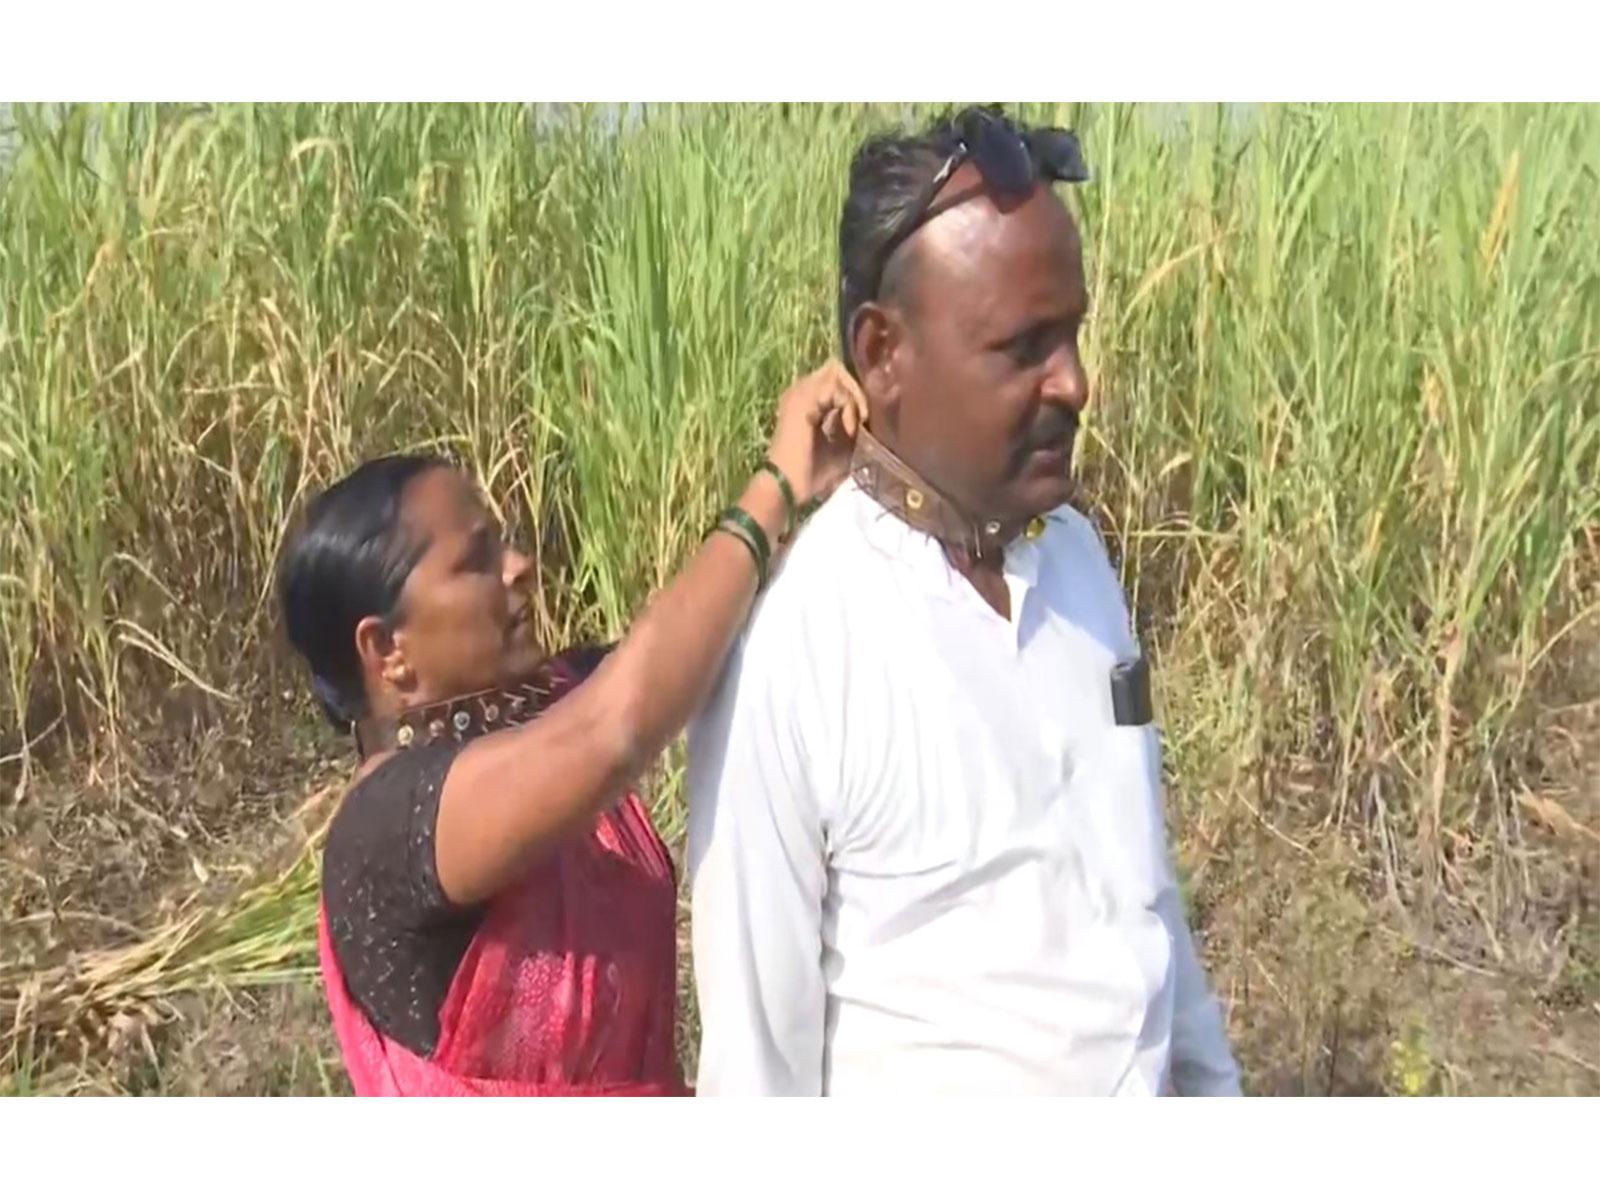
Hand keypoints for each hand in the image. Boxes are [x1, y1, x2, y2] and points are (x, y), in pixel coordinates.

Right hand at [765, 360, 867, 507]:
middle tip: (864, 417)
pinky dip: (848, 406)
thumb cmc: (811, 472)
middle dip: (857, 390)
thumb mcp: (841, 447)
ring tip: (856, 425)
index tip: (865, 417)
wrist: (788, 486)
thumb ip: (851, 424)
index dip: (854, 389)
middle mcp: (800, 390)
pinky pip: (836, 388)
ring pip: (837, 373)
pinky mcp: (803, 399)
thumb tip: (867, 410)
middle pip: (836, 369)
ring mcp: (799, 391)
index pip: (834, 377)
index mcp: (806, 400)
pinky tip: (849, 428)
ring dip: (853, 397)